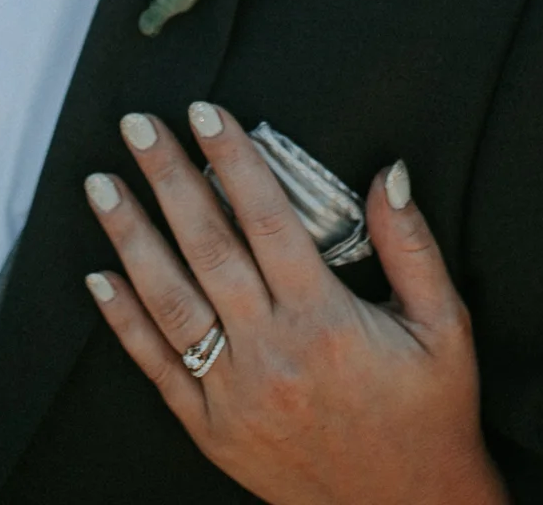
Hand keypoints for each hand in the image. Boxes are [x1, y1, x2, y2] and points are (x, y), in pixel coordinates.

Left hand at [83, 104, 506, 504]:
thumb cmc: (430, 418)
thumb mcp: (445, 328)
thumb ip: (412, 246)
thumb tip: (389, 174)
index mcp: (325, 321)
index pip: (266, 218)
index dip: (232, 159)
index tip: (205, 113)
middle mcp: (271, 353)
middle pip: (206, 247)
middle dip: (168, 180)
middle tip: (136, 126)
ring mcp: (233, 394)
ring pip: (169, 301)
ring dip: (130, 237)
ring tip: (102, 185)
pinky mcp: (211, 429)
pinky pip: (157, 367)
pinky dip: (123, 320)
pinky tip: (97, 277)